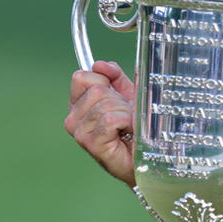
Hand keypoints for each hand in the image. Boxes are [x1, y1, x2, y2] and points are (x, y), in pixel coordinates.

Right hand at [66, 60, 136, 185]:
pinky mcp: (91, 143)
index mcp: (79, 104)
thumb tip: (101, 64)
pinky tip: (129, 133)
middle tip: (126, 116)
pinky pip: (111, 119)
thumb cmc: (137, 127)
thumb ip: (116, 76)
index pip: (81, 77)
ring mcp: (80, 132)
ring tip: (129, 127)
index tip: (118, 90)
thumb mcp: (128, 94)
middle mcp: (74, 118)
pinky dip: (127, 123)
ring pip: (106, 104)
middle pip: (97, 89)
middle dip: (120, 99)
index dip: (105, 78)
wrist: (148, 156)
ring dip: (127, 113)